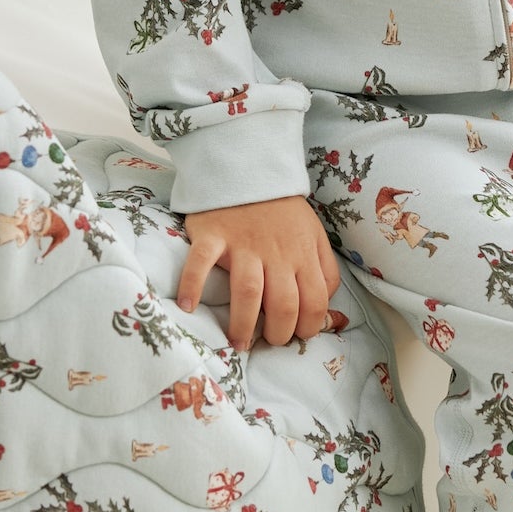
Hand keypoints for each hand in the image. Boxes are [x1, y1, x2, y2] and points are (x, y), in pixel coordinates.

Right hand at [179, 196, 341, 350]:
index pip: (314, 302)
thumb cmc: (281, 209)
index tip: (295, 336)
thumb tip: (324, 306)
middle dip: (278, 334)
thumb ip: (324, 268)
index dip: (308, 327)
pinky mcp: (213, 235)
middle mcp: (276, 253)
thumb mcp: (314, 234)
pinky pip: (201, 263)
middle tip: (268, 342)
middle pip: (283, 305)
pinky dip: (192, 285)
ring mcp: (243, 244)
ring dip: (244, 324)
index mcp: (303, 254)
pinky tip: (188, 307)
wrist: (249, 168)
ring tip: (239, 343)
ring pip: (249, 293)